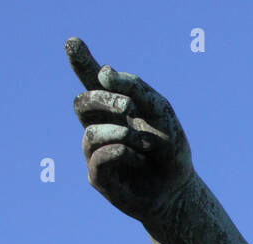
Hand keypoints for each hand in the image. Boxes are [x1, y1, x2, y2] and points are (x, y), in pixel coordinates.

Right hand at [67, 37, 193, 221]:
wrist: (179, 192)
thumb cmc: (170, 152)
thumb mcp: (162, 115)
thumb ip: (137, 89)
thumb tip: (104, 73)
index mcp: (114, 110)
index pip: (92, 83)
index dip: (81, 63)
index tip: (73, 42)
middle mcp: (100, 127)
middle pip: (83, 102)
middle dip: (105, 100)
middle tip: (129, 107)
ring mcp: (96, 152)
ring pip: (90, 131)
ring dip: (120, 132)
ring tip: (144, 144)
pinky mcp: (97, 177)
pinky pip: (98, 156)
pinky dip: (120, 151)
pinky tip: (137, 158)